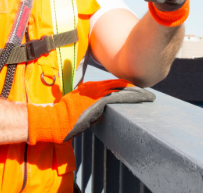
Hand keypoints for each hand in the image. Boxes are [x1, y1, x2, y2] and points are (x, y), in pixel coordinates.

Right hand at [27, 80, 154, 144]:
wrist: (55, 119)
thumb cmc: (63, 117)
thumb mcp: (76, 107)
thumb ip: (87, 105)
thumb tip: (97, 111)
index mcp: (89, 88)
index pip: (111, 84)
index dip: (124, 87)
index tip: (134, 90)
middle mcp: (94, 87)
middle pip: (118, 84)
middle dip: (133, 88)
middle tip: (146, 92)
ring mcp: (96, 93)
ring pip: (121, 88)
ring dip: (135, 92)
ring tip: (147, 95)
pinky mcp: (98, 101)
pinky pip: (118, 96)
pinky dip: (130, 96)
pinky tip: (139, 98)